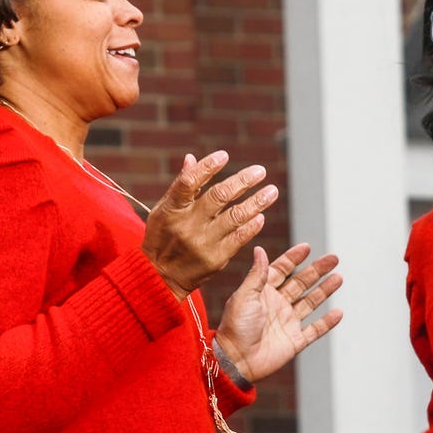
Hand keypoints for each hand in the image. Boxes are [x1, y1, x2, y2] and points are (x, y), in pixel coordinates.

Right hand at [143, 152, 279, 294]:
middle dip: (242, 182)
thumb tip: (192, 158)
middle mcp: (188, 224)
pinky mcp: (216, 259)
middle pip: (218, 197)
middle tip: (260, 171)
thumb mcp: (163, 210)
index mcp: (172, 209)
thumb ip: (181, 187)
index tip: (224, 156)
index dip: (207, 167)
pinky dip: (251, 226)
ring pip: (234, 217)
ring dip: (256, 202)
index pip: (189, 182)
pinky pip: (238, 238)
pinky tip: (261, 216)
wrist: (161, 277)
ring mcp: (203, 242)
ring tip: (271, 191)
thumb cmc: (162, 237)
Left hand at [218, 243, 343, 381]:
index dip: (294, 258)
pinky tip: (338, 313)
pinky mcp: (295, 341)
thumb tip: (260, 249)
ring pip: (311, 302)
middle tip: (333, 259)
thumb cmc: (236, 327)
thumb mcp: (245, 295)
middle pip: (301, 283)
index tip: (307, 248)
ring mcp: (287, 322)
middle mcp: (277, 304)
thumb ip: (257, 274)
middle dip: (317, 270)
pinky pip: (315, 330)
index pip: (282, 270)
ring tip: (339, 278)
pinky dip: (327, 323)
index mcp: (263, 292)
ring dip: (325, 290)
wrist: (237, 359)